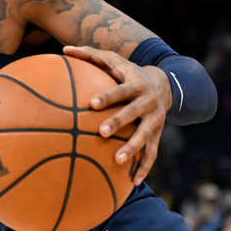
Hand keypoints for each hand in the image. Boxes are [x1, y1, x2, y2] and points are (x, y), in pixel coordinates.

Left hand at [63, 46, 168, 184]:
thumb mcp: (115, 60)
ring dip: (132, 149)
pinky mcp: (158, 134)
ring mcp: (155, 120)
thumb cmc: (129, 72)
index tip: (91, 104)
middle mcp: (148, 103)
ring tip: (117, 161)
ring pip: (145, 136)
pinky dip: (144, 167)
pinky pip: (153, 153)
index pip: (120, 90)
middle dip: (118, 122)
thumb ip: (91, 55)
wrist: (166, 83)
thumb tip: (64, 48)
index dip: (107, 96)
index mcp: (136, 84)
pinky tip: (133, 182)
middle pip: (133, 113)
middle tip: (101, 133)